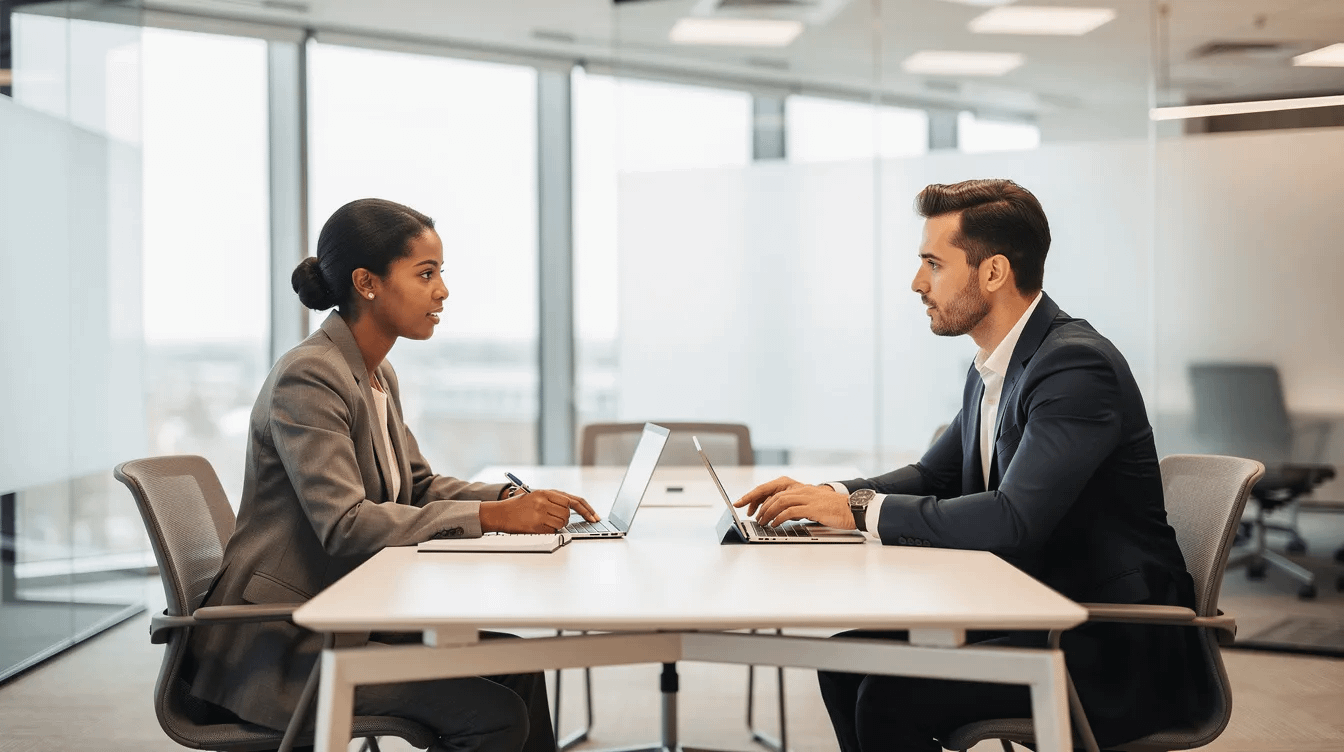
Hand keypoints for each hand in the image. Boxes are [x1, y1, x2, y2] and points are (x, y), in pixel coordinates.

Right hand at [481, 489, 598, 533]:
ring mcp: (540, 514)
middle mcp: (544, 501)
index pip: (574, 501)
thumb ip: (556, 499)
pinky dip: (549, 530)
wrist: (500, 513)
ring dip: (557, 525)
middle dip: (565, 518)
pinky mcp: (536, 526)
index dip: (587, 510)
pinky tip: (539, 526)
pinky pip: (553, 531)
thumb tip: (575, 507)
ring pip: (562, 523)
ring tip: (544, 521)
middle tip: (554, 518)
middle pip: (568, 513)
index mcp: (546, 492)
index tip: (594, 517)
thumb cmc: (520, 506)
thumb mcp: (538, 496)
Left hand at [735, 476, 853, 528]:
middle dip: (756, 504)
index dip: (754, 494)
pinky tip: (774, 524)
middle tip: (750, 516)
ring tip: (761, 522)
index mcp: (799, 488)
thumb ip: (795, 506)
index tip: (741, 502)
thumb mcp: (810, 504)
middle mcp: (801, 489)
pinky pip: (790, 511)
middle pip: (772, 493)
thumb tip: (778, 514)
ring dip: (766, 512)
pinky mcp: (812, 507)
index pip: (771, 488)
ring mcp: (806, 497)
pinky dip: (779, 518)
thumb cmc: (832, 509)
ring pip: (779, 501)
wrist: (852, 509)